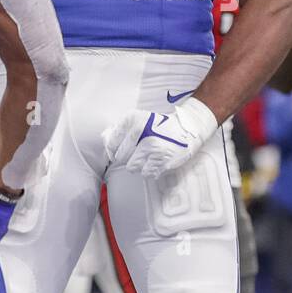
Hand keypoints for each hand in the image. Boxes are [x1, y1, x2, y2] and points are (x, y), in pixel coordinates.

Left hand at [103, 97, 218, 178]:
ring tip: (149, 156)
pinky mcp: (161, 159)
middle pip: (120, 157)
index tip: (121, 150)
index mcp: (132, 119)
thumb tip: (104, 139)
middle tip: (140, 151)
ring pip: (132, 167)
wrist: (187, 129)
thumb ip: (119, 128)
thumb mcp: (139, 119)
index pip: (111, 143)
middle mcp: (140, 131)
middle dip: (128, 157)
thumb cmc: (160, 126)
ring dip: (139, 165)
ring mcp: (151, 146)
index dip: (114, 150)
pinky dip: (150, 170)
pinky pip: (146, 173)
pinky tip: (157, 160)